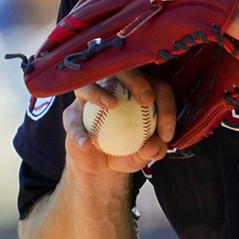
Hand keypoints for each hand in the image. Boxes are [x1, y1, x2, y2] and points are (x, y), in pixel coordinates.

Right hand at [63, 68, 177, 174]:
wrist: (100, 167)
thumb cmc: (126, 151)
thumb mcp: (143, 155)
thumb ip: (153, 150)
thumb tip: (156, 144)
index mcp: (138, 92)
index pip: (157, 87)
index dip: (166, 105)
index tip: (165, 133)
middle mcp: (113, 88)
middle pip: (122, 71)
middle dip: (137, 80)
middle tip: (147, 100)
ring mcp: (89, 99)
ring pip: (89, 84)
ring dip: (99, 92)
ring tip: (111, 104)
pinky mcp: (71, 115)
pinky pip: (72, 118)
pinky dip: (79, 131)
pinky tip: (87, 143)